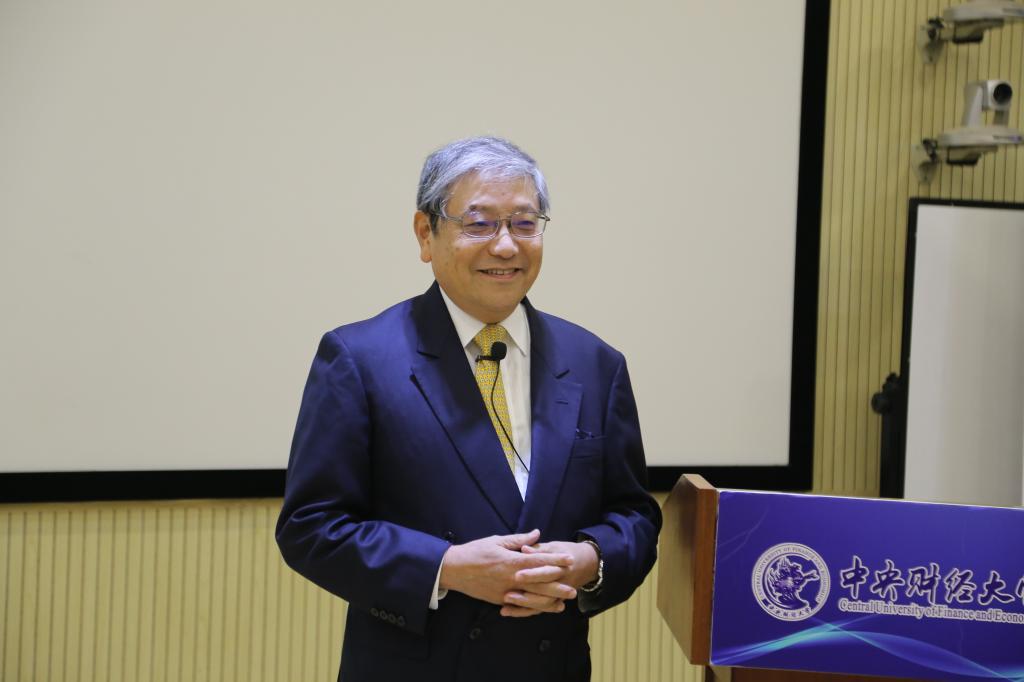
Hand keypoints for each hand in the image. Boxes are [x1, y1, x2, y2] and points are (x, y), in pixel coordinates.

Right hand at [440, 529, 573, 614]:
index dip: (556, 560)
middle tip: (573, 588)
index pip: (538, 561)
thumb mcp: (497, 540)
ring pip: (532, 599)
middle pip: (539, 584)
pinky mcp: (500, 600)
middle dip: (558, 586)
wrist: (454, 569)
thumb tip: (537, 534)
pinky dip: (534, 607)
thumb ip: (519, 540)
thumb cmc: (475, 552)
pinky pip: (520, 606)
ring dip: (549, 601)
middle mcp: (510, 579)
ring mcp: (505, 592)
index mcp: (511, 561)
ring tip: (563, 602)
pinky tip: (543, 608)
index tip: (570, 560)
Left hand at [499, 540, 598, 617]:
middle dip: (526, 594)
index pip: (546, 571)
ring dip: (524, 605)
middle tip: (507, 595)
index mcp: (562, 565)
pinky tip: (507, 611)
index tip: (517, 574)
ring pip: (542, 604)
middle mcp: (562, 582)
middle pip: (544, 591)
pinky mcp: (554, 601)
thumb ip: (538, 549)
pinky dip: (524, 612)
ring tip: (506, 602)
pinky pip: (539, 609)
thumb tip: (523, 549)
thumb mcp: (554, 546)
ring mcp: (559, 594)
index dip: (533, 573)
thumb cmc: (566, 552)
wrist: (587, 564)